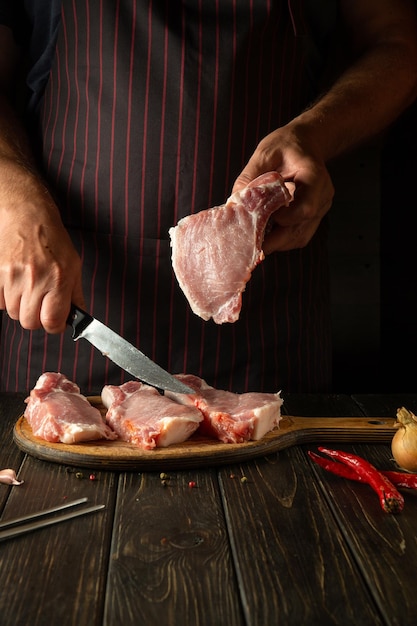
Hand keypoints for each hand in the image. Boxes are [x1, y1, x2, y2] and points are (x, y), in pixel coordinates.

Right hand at [0, 161, 84, 332]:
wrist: (26, 214)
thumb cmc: (52, 238)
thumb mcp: (73, 264)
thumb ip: (75, 294)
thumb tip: (78, 318)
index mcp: (59, 279)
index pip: (52, 322)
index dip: (54, 325)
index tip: (54, 320)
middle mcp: (36, 279)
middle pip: (29, 322)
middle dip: (36, 318)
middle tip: (40, 304)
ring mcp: (13, 277)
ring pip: (13, 313)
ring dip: (21, 306)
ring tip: (27, 288)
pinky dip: (5, 298)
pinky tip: (14, 283)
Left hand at [232, 122, 333, 252]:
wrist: (305, 143)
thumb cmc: (286, 145)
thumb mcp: (265, 152)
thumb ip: (250, 175)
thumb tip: (235, 200)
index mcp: (314, 176)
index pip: (306, 207)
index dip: (284, 218)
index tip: (262, 217)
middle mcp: (322, 196)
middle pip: (301, 229)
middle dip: (275, 240)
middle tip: (251, 244)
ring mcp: (320, 208)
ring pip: (300, 237)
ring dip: (277, 243)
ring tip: (255, 241)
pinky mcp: (314, 216)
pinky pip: (299, 236)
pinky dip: (282, 240)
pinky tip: (266, 235)